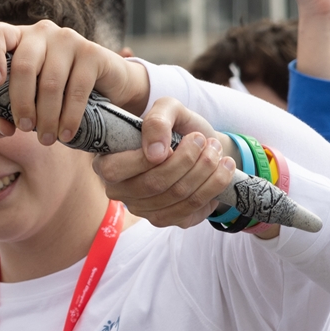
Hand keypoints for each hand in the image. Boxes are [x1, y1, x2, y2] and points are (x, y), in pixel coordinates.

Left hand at [0, 19, 150, 144]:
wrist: (106, 84)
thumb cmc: (55, 93)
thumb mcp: (26, 103)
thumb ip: (2, 115)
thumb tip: (1, 128)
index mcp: (17, 38)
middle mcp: (41, 32)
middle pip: (24, 66)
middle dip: (22, 103)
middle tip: (25, 128)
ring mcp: (68, 39)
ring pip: (50, 82)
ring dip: (47, 117)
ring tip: (46, 139)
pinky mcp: (92, 52)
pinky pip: (77, 88)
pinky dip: (69, 117)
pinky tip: (66, 135)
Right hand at [94, 98, 253, 231]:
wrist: (201, 145)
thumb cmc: (177, 127)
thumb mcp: (168, 110)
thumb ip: (157, 121)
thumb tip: (155, 151)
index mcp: (107, 162)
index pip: (116, 170)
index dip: (147, 158)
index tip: (178, 141)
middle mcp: (119, 190)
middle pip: (154, 184)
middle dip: (188, 161)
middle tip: (206, 142)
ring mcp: (142, 209)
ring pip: (177, 197)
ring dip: (206, 171)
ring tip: (217, 152)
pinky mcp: (166, 220)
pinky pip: (191, 210)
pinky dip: (213, 187)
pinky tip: (222, 171)